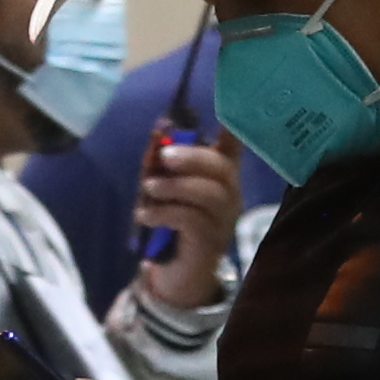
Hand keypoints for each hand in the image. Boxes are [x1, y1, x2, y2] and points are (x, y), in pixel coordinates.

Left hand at [131, 134, 241, 311]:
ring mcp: (223, 220)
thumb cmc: (171, 224)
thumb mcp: (163, 189)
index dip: (234, 125)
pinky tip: (145, 214)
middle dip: (192, 157)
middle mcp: (230, 195)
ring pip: (208, 194)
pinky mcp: (210, 242)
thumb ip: (161, 164)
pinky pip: (191, 219)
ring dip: (175, 186)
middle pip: (221, 168)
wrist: (178, 275)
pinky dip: (164, 212)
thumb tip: (158, 130)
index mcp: (221, 175)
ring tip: (148, 189)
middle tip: (164, 157)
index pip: (234, 145)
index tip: (229, 103)